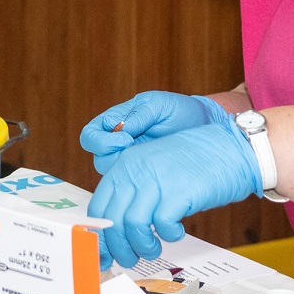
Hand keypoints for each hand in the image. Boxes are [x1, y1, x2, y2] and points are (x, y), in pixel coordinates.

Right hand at [80, 92, 229, 173]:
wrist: (202, 128)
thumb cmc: (177, 111)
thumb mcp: (158, 105)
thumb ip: (139, 115)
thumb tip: (121, 129)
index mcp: (113, 124)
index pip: (90, 136)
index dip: (102, 141)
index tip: (126, 139)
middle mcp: (116, 145)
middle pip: (99, 160)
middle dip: (115, 159)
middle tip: (139, 156)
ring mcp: (130, 163)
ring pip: (113, 178)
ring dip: (128, 174)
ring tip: (152, 168)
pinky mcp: (144, 178)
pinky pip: (133, 187)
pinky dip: (141, 186)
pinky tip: (158, 180)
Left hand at [88, 121, 260, 268]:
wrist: (229, 148)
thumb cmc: (192, 163)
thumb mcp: (152, 170)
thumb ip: (133, 193)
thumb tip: (117, 230)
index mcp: (124, 165)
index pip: (98, 207)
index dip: (100, 237)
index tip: (105, 254)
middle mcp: (136, 171)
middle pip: (113, 221)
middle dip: (119, 249)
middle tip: (130, 259)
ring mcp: (157, 179)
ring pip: (133, 226)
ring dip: (142, 246)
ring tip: (153, 248)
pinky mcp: (179, 191)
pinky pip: (162, 224)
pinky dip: (168, 235)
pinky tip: (176, 232)